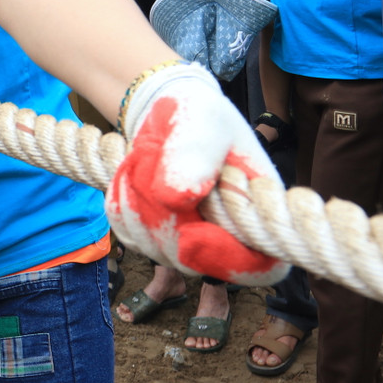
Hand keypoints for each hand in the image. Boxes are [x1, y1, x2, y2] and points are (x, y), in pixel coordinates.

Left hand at [105, 61, 289, 285]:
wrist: (171, 117)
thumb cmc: (200, 116)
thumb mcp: (203, 119)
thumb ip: (197, 153)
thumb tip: (175, 197)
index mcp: (260, 214)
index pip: (258, 267)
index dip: (225, 258)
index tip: (192, 230)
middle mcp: (227, 239)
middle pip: (190, 257)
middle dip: (162, 207)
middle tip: (154, 154)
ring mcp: (188, 245)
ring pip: (153, 246)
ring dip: (138, 197)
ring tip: (149, 155)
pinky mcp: (153, 239)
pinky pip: (128, 232)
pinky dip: (122, 199)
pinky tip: (134, 171)